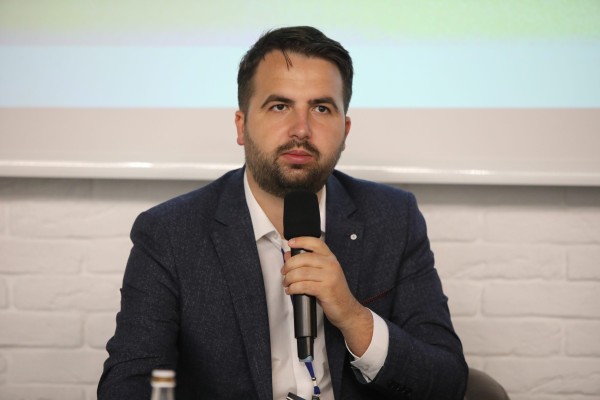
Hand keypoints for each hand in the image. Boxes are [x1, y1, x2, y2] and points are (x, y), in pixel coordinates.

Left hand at [282, 236, 372, 355]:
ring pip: (302, 272)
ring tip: (286, 283)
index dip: (301, 240)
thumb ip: (306, 264)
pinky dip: (293, 288)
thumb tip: (288, 255)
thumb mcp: (322, 274)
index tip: (290, 242)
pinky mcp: (326, 290)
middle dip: (289, 265)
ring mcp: (329, 277)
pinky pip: (304, 286)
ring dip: (289, 278)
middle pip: (304, 258)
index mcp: (330, 258)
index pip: (315, 243)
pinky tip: (291, 290)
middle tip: (284, 271)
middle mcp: (331, 265)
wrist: (346, 308)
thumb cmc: (333, 291)